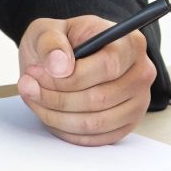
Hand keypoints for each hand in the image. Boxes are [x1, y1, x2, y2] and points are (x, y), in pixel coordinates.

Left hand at [16, 16, 156, 145]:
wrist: (65, 60)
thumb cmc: (61, 43)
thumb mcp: (48, 31)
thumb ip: (51, 43)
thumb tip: (59, 66)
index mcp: (130, 43)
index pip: (107, 67)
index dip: (68, 77)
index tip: (36, 73)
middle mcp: (142, 73)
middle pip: (99, 99)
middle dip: (56, 98)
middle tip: (28, 86)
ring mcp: (138, 102)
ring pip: (95, 123)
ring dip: (56, 116)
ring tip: (34, 99)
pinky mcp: (126, 124)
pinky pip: (95, 139)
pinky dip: (66, 131)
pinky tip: (49, 113)